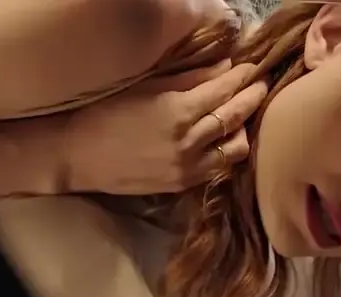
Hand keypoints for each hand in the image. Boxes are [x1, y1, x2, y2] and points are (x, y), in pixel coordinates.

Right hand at [61, 60, 267, 194]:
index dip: (244, 77)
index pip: (226, 90)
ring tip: (239, 116)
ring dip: (242, 130)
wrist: (80, 156)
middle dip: (252, 99)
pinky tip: (222, 140)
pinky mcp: (182, 185)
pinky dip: (227, 152)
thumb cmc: (107, 113)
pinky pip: (218, 168)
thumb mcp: (148, 86)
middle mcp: (190, 142)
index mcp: (180, 111)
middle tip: (260, 85)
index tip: (253, 67)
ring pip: (236, 149)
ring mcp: (188, 168)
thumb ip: (190, 79)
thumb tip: (223, 67)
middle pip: (237, 118)